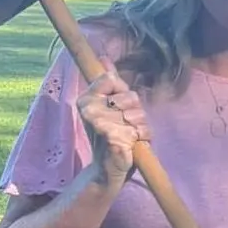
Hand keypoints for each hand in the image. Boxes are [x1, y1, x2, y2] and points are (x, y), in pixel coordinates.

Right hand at [75, 56, 149, 186]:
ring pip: (138, 113)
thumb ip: (108, 83)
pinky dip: (142, 137)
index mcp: (85, 99)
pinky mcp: (114, 138)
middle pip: (130, 96)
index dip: (123, 93)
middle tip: (125, 126)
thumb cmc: (111, 135)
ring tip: (129, 136)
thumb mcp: (110, 106)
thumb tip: (103, 58)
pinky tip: (132, 145)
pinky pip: (140, 129)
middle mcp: (89, 110)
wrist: (107, 169)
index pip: (112, 79)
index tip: (118, 108)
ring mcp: (101, 124)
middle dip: (136, 112)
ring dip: (141, 126)